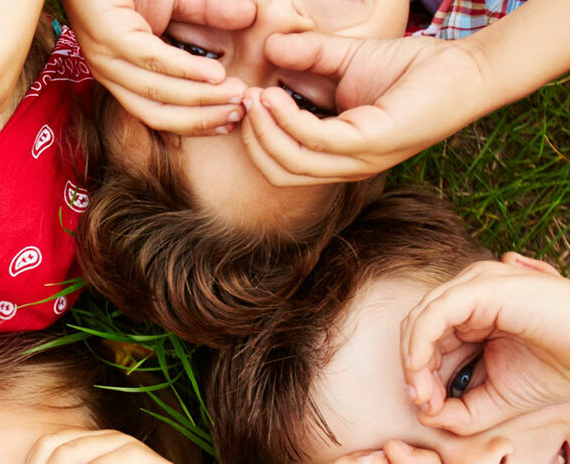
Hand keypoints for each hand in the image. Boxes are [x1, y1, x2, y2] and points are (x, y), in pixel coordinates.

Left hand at [66, 0, 252, 134]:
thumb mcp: (176, 0)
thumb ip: (209, 12)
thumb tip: (249, 16)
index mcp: (123, 74)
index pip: (160, 113)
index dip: (197, 122)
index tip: (233, 121)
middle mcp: (111, 73)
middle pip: (158, 114)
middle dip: (202, 118)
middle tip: (240, 112)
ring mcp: (106, 57)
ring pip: (157, 93)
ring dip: (201, 98)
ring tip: (234, 94)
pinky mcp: (109, 37)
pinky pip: (152, 61)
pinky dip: (185, 71)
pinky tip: (214, 74)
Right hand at [240, 32, 487, 184]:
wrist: (465, 68)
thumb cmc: (413, 69)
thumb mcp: (347, 60)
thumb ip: (310, 56)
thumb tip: (270, 47)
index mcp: (339, 155)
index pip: (282, 165)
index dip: (255, 137)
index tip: (244, 99)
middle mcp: (347, 166)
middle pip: (279, 172)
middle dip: (252, 139)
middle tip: (242, 101)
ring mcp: (359, 160)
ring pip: (291, 162)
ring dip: (264, 130)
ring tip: (255, 96)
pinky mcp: (372, 144)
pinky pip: (315, 140)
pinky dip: (288, 119)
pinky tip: (275, 94)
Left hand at [400, 253, 569, 433]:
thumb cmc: (558, 368)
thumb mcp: (499, 400)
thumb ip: (461, 412)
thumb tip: (424, 417)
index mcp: (473, 315)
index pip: (426, 342)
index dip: (419, 377)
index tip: (428, 410)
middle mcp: (470, 296)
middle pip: (417, 331)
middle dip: (414, 372)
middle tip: (424, 405)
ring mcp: (475, 287)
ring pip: (420, 320)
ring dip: (415, 363)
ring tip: (425, 396)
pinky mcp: (482, 288)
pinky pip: (434, 312)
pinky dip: (420, 342)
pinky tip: (419, 368)